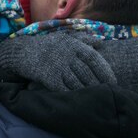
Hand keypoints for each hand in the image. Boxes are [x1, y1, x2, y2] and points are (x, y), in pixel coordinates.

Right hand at [0, 32, 116, 90]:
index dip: (105, 71)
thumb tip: (100, 42)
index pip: (94, 58)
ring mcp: (58, 67)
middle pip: (88, 73)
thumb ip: (83, 39)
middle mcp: (67, 56)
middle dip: (99, 84)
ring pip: (78, 82)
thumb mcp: (64, 37)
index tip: (113, 81)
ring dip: (88, 92)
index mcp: (73, 45)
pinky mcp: (49, 78)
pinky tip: (81, 100)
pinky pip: (65, 89)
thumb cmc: (47, 45)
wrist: (24, 52)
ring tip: (97, 99)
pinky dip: (74, 95)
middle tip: (107, 93)